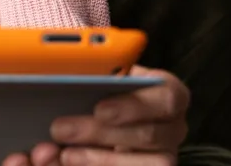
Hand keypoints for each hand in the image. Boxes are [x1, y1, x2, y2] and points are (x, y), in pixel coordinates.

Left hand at [2, 66, 189, 165]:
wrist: (104, 110)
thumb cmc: (104, 87)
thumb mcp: (101, 74)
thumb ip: (91, 74)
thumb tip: (60, 73)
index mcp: (166, 92)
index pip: (167, 97)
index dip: (134, 105)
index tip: (99, 109)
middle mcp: (172, 126)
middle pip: (147, 135)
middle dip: (99, 133)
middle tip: (59, 129)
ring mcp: (163, 155)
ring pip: (145, 164)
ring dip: (98, 159)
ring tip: (63, 153)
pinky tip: (68, 161)